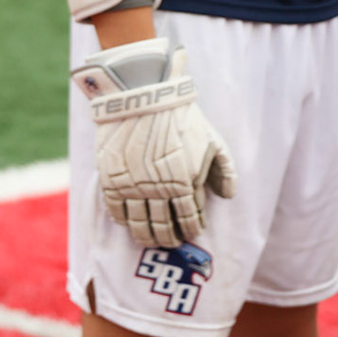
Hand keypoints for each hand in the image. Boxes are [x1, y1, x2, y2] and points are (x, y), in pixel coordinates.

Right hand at [74, 37, 234, 247]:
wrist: (141, 94)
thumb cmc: (180, 115)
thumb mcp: (213, 140)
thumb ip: (225, 171)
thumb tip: (227, 197)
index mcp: (185, 183)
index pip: (189, 219)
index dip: (191, 229)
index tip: (191, 232)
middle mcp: (158, 189)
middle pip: (163, 226)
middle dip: (169, 238)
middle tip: (170, 242)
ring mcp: (132, 184)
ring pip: (139, 222)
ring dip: (146, 235)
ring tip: (149, 240)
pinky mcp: (110, 176)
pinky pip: (115, 208)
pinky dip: (122, 219)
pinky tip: (127, 222)